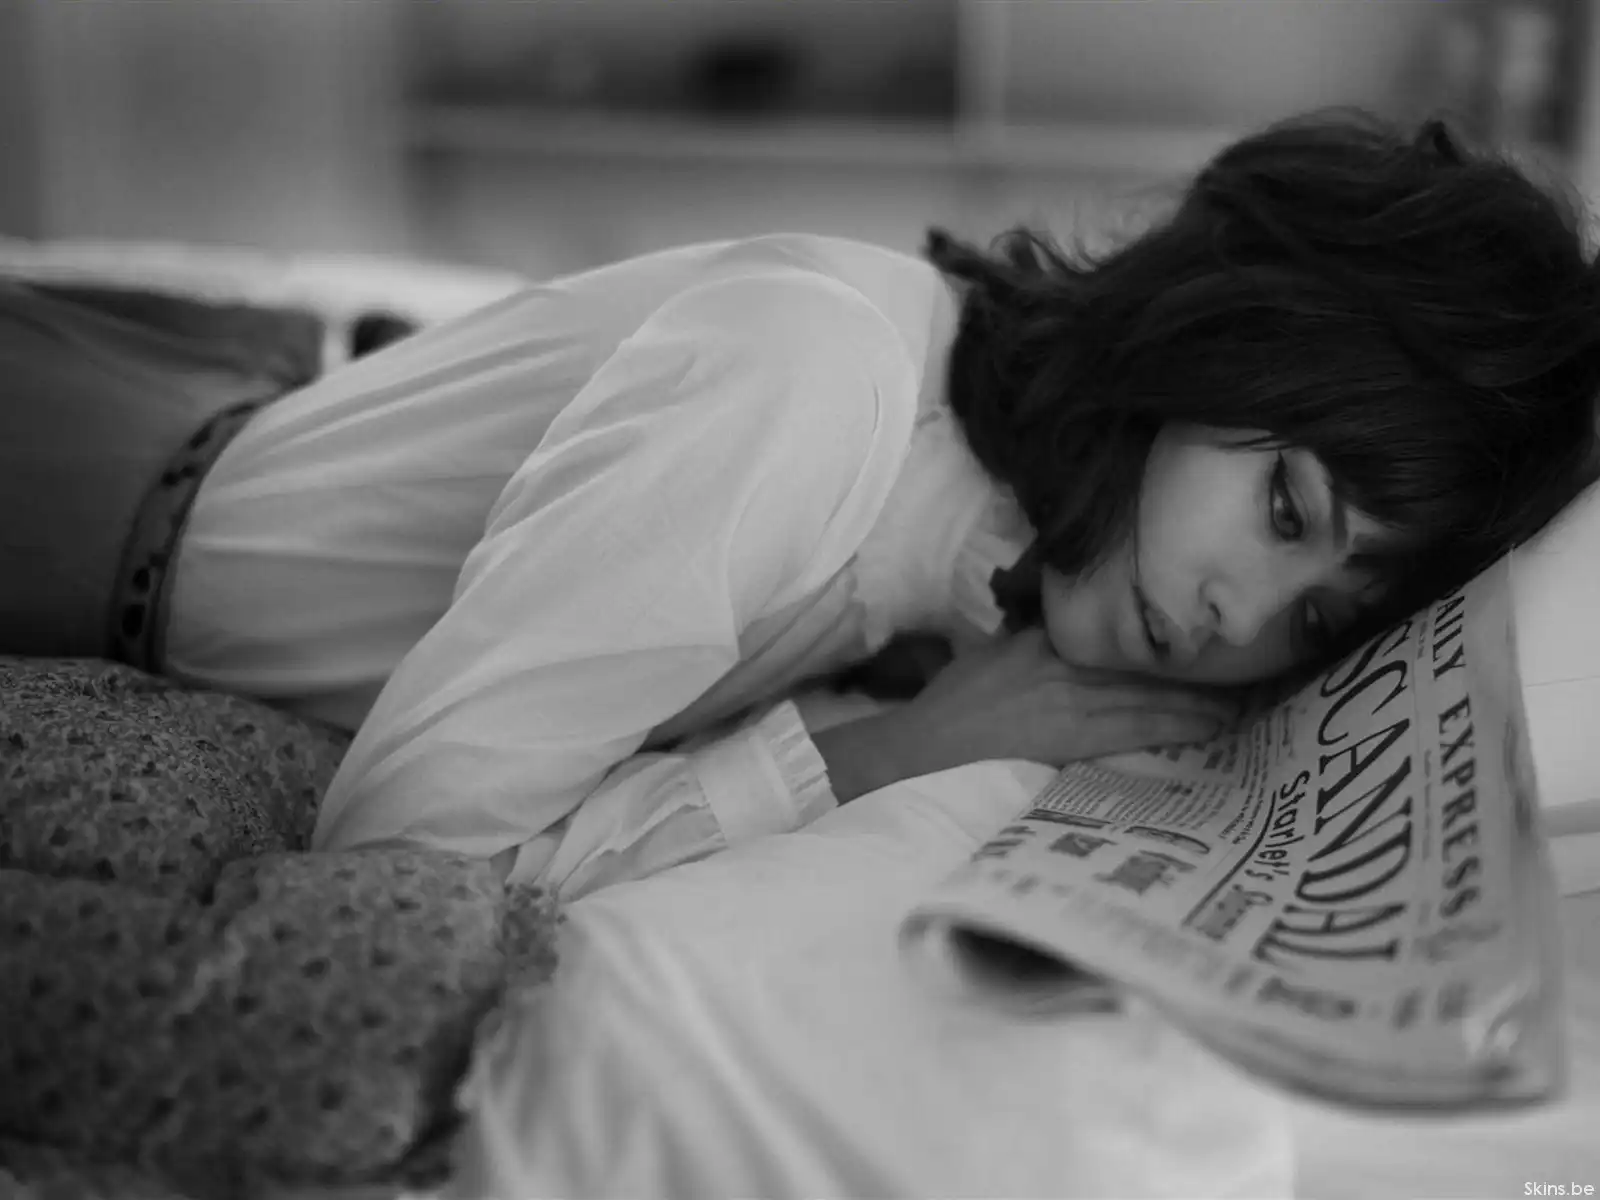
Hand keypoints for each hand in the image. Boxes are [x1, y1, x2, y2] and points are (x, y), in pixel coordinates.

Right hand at [869, 627, 1239, 777]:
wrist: (919, 747)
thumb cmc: (948, 710)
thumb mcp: (990, 659)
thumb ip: (1031, 652)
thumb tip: (1063, 652)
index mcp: (1041, 641)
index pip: (1111, 643)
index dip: (1156, 649)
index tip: (1192, 650)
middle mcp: (1061, 662)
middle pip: (1138, 669)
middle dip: (1189, 677)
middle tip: (1239, 680)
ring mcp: (1067, 697)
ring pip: (1146, 697)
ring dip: (1194, 703)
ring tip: (1235, 707)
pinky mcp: (1068, 734)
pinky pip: (1133, 728)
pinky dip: (1172, 727)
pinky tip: (1205, 729)